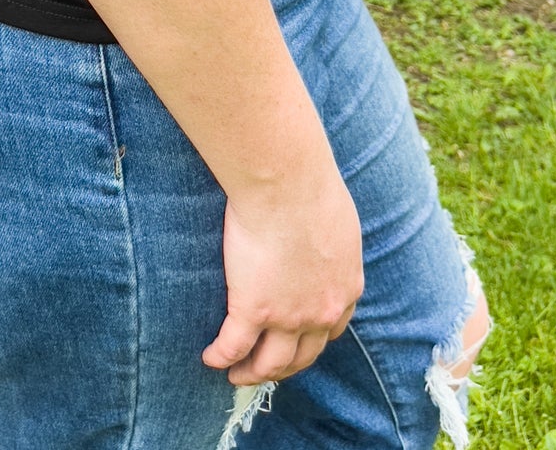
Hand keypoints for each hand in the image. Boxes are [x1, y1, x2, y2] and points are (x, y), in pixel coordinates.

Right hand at [202, 166, 363, 385]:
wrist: (286, 182)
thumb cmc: (310, 184)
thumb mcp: (337, 220)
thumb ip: (331, 242)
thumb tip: (323, 237)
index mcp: (345, 288)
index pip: (331, 331)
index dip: (311, 341)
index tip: (295, 343)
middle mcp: (322, 312)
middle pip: (302, 356)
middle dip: (282, 367)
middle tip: (264, 369)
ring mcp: (289, 316)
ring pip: (270, 362)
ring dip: (252, 373)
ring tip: (235, 373)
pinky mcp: (254, 309)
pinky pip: (233, 345)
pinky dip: (220, 356)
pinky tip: (209, 358)